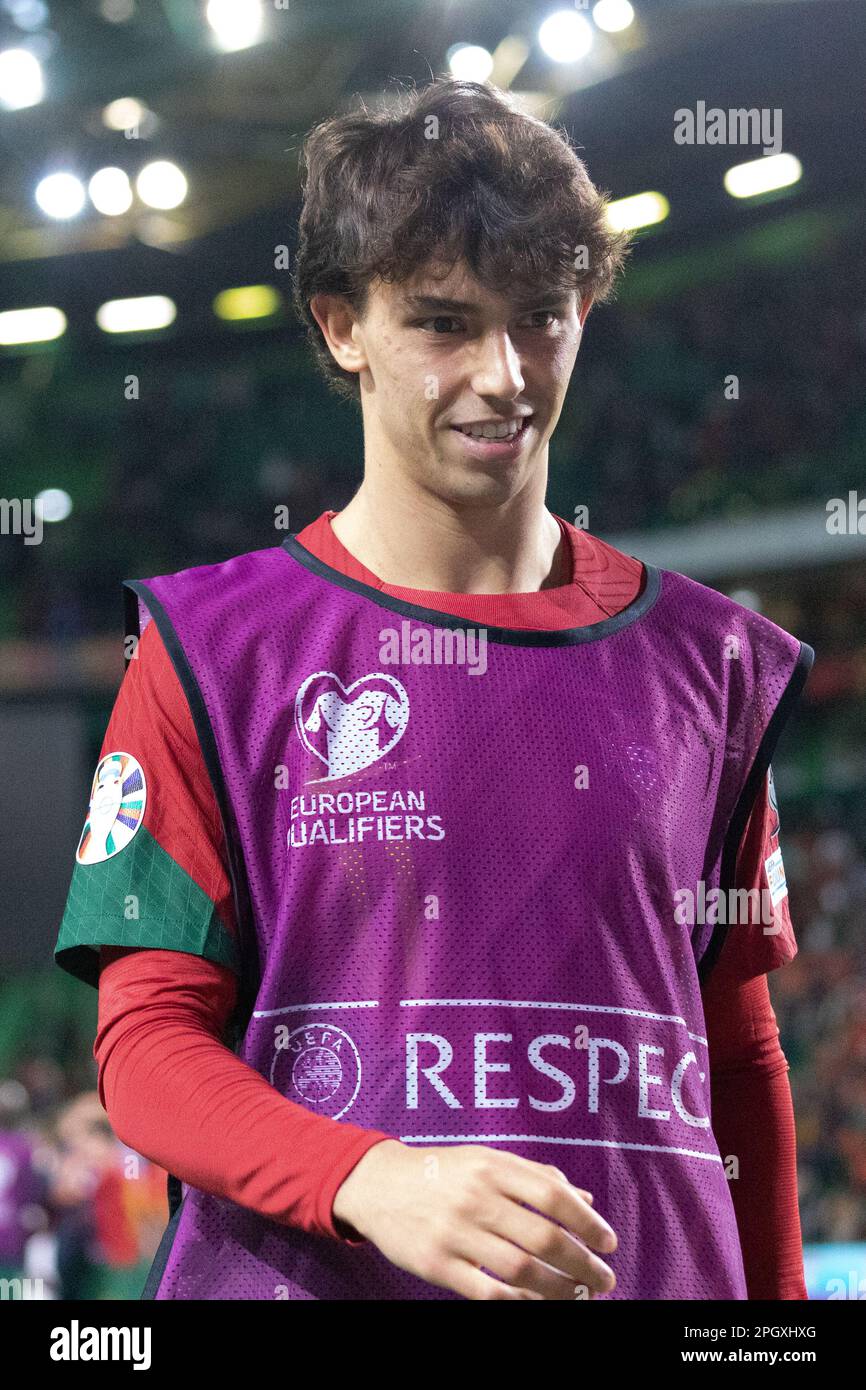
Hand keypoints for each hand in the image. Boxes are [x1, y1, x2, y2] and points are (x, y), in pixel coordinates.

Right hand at [332, 1139, 617, 1299]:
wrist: (378, 1186)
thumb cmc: (443, 1172)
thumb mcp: (487, 1160)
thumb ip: (536, 1177)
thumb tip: (586, 1201)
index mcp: (493, 1167)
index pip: (553, 1197)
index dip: (587, 1223)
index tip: (608, 1242)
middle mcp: (476, 1198)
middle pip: (543, 1238)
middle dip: (583, 1263)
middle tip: (605, 1278)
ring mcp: (456, 1233)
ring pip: (521, 1270)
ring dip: (559, 1288)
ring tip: (580, 1294)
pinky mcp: (438, 1265)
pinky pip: (489, 1292)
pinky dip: (521, 1301)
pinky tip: (539, 1301)